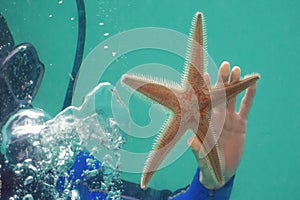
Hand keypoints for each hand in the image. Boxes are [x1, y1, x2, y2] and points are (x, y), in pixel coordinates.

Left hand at [188, 61, 256, 188]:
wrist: (220, 171)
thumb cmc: (207, 163)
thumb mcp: (203, 158)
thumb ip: (197, 150)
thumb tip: (191, 142)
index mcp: (206, 121)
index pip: (204, 102)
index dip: (205, 89)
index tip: (204, 75)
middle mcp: (216, 117)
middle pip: (220, 95)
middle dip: (222, 80)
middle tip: (225, 65)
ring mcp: (229, 119)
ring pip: (232, 98)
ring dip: (235, 84)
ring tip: (237, 69)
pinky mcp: (240, 124)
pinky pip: (246, 107)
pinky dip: (249, 96)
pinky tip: (252, 83)